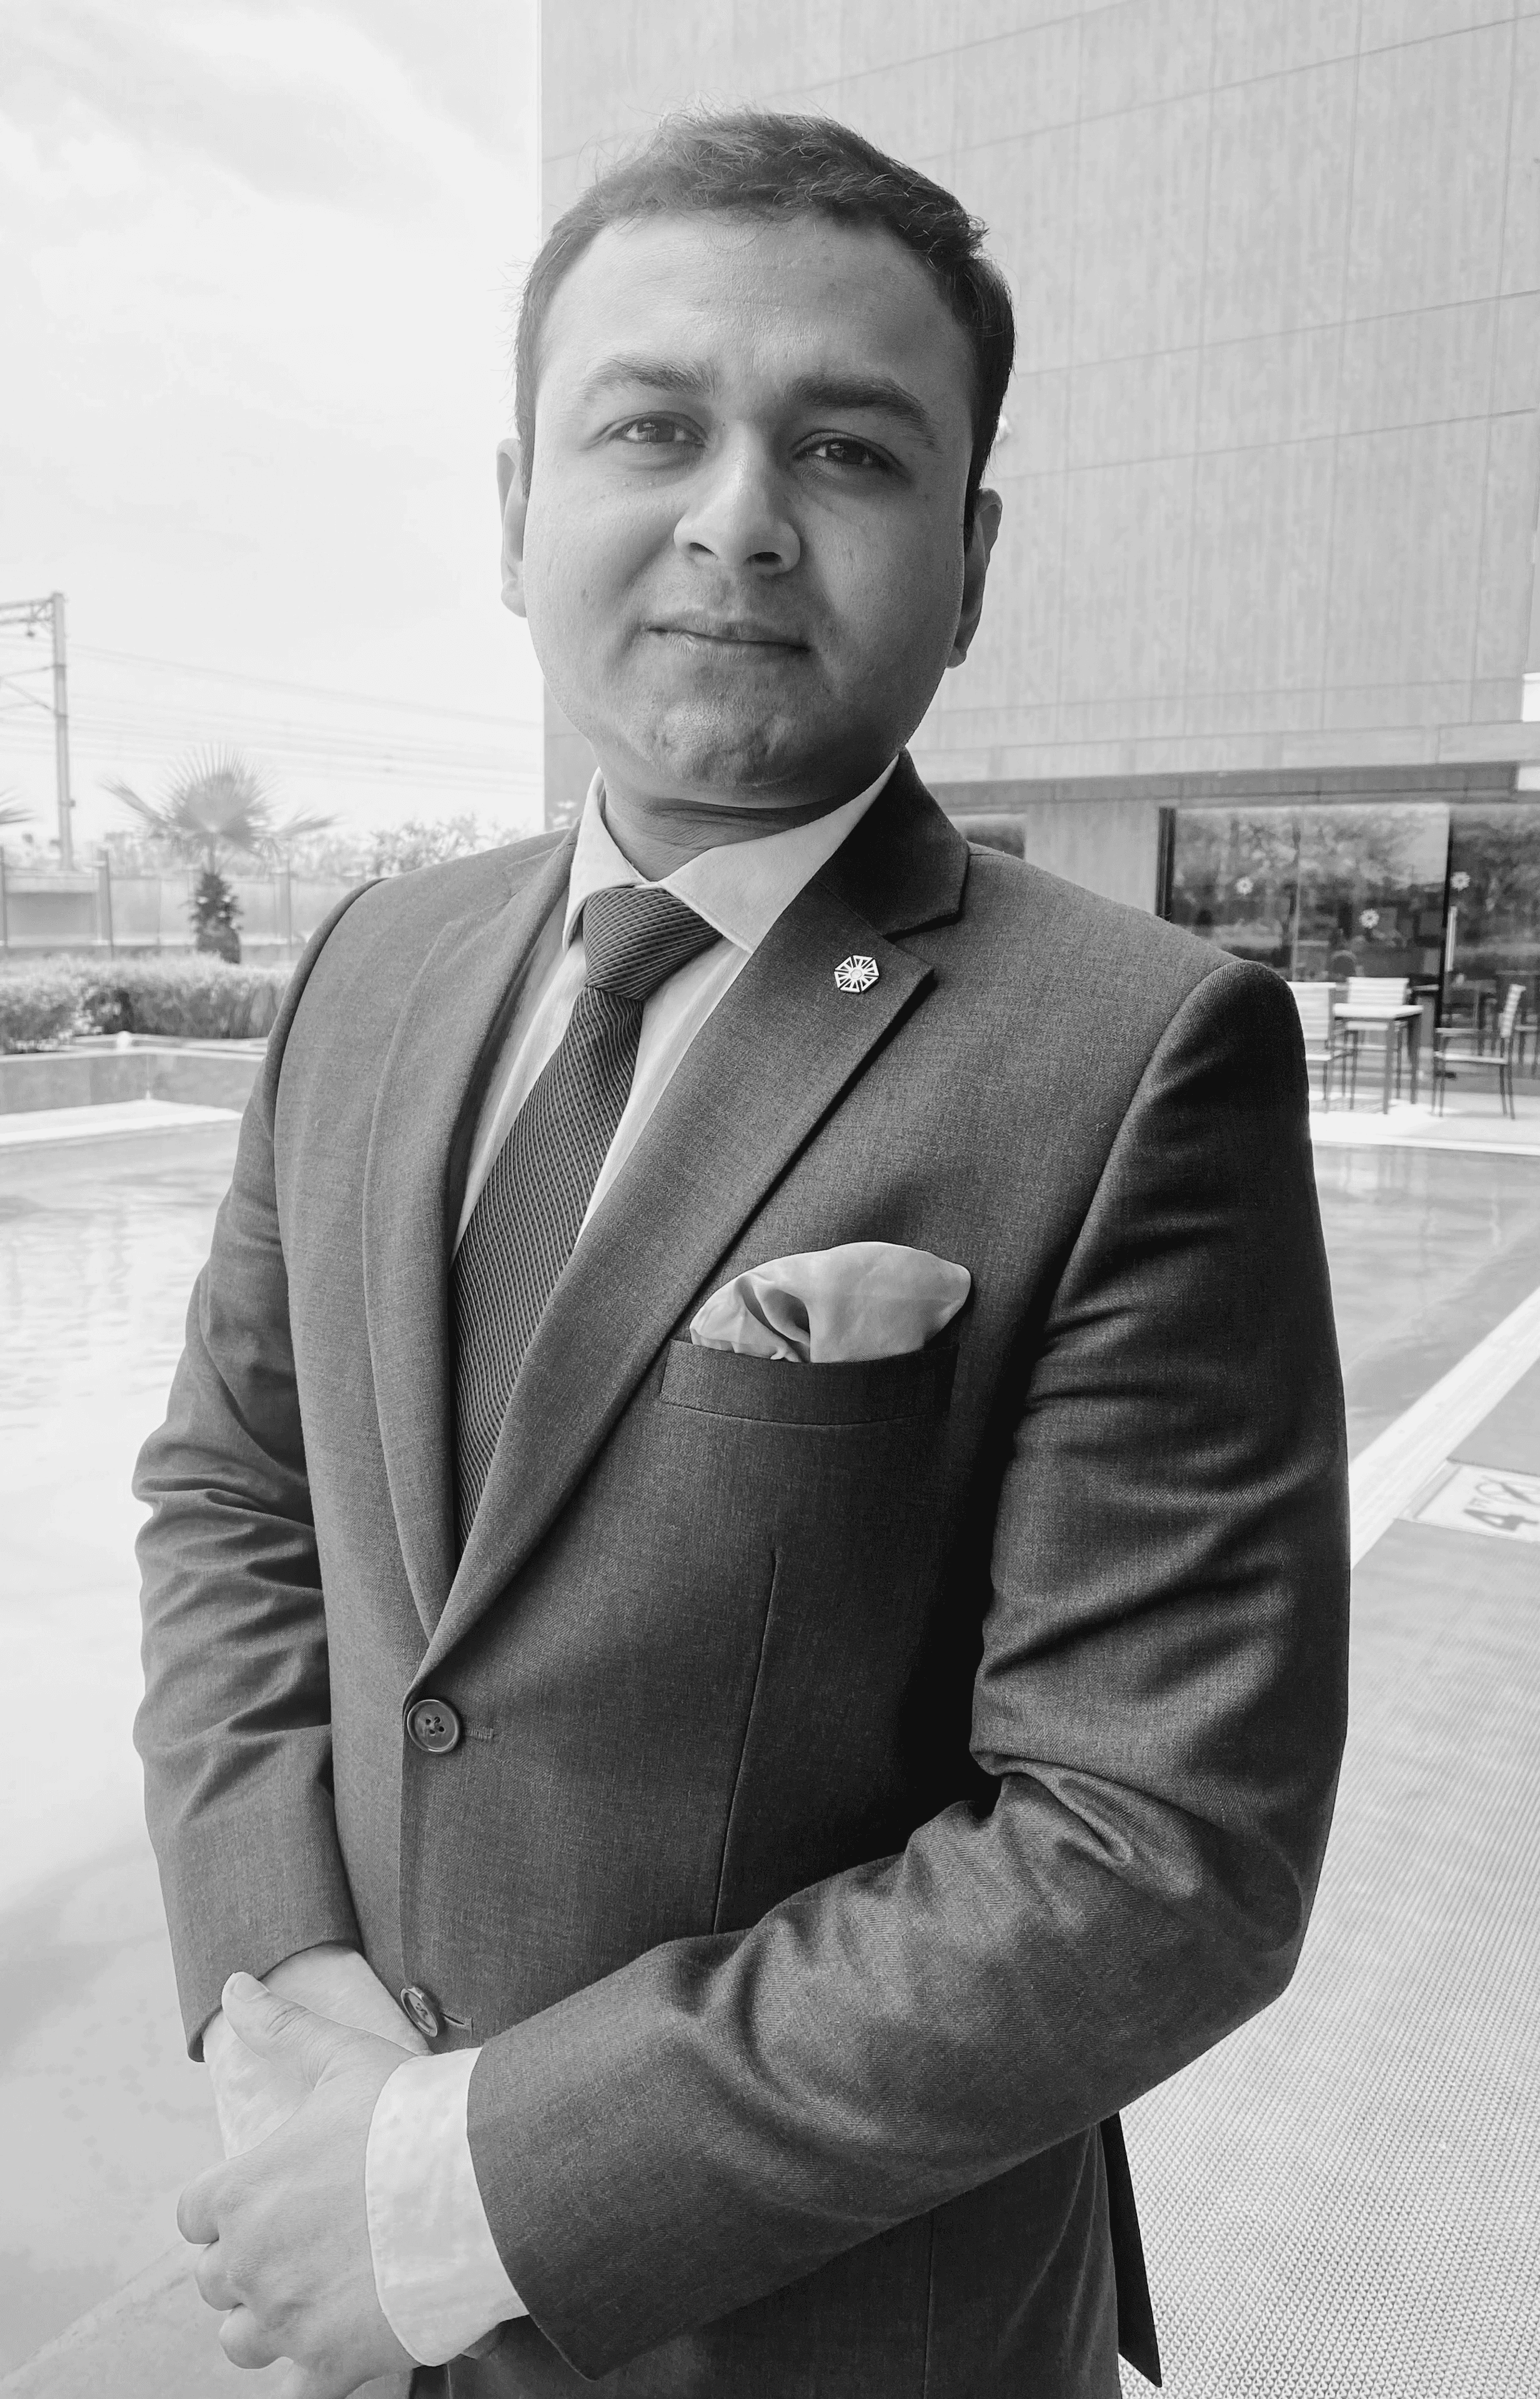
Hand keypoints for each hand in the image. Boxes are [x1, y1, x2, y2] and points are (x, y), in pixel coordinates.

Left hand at [180, 1972, 416, 2397]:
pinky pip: (293, 2392)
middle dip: (250, 2264)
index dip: (226, 2209)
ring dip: (269, 2321)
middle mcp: (251, 2261)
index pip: (193, 2216)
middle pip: (216, 2280)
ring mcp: (288, 2318)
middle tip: (308, 2243)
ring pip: (242, 2340)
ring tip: (319, 2294)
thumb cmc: (410, 2115)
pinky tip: (340, 2348)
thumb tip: (233, 1984)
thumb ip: (281, 2027)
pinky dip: (309, 2376)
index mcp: (243, 2191)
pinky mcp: (330, 2362)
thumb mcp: (342, 2059)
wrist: (478, 2181)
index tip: (268, 2201)